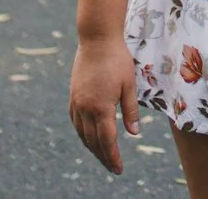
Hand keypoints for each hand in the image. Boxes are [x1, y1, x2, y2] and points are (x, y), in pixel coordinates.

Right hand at [69, 34, 140, 171]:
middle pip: (93, 141)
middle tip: (113, 168)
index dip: (113, 157)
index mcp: (101, 107)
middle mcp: (85, 108)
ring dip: (92, 147)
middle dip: (103, 156)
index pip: (107, 140)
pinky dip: (82, 133)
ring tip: (103, 156)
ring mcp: (76, 102)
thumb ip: (130, 110)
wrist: (97, 39)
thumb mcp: (129, 84)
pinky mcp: (73, 96)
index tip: (118, 169)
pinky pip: (75, 121)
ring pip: (82, 133)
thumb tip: (134, 134)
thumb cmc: (117, 59)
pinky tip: (88, 137)